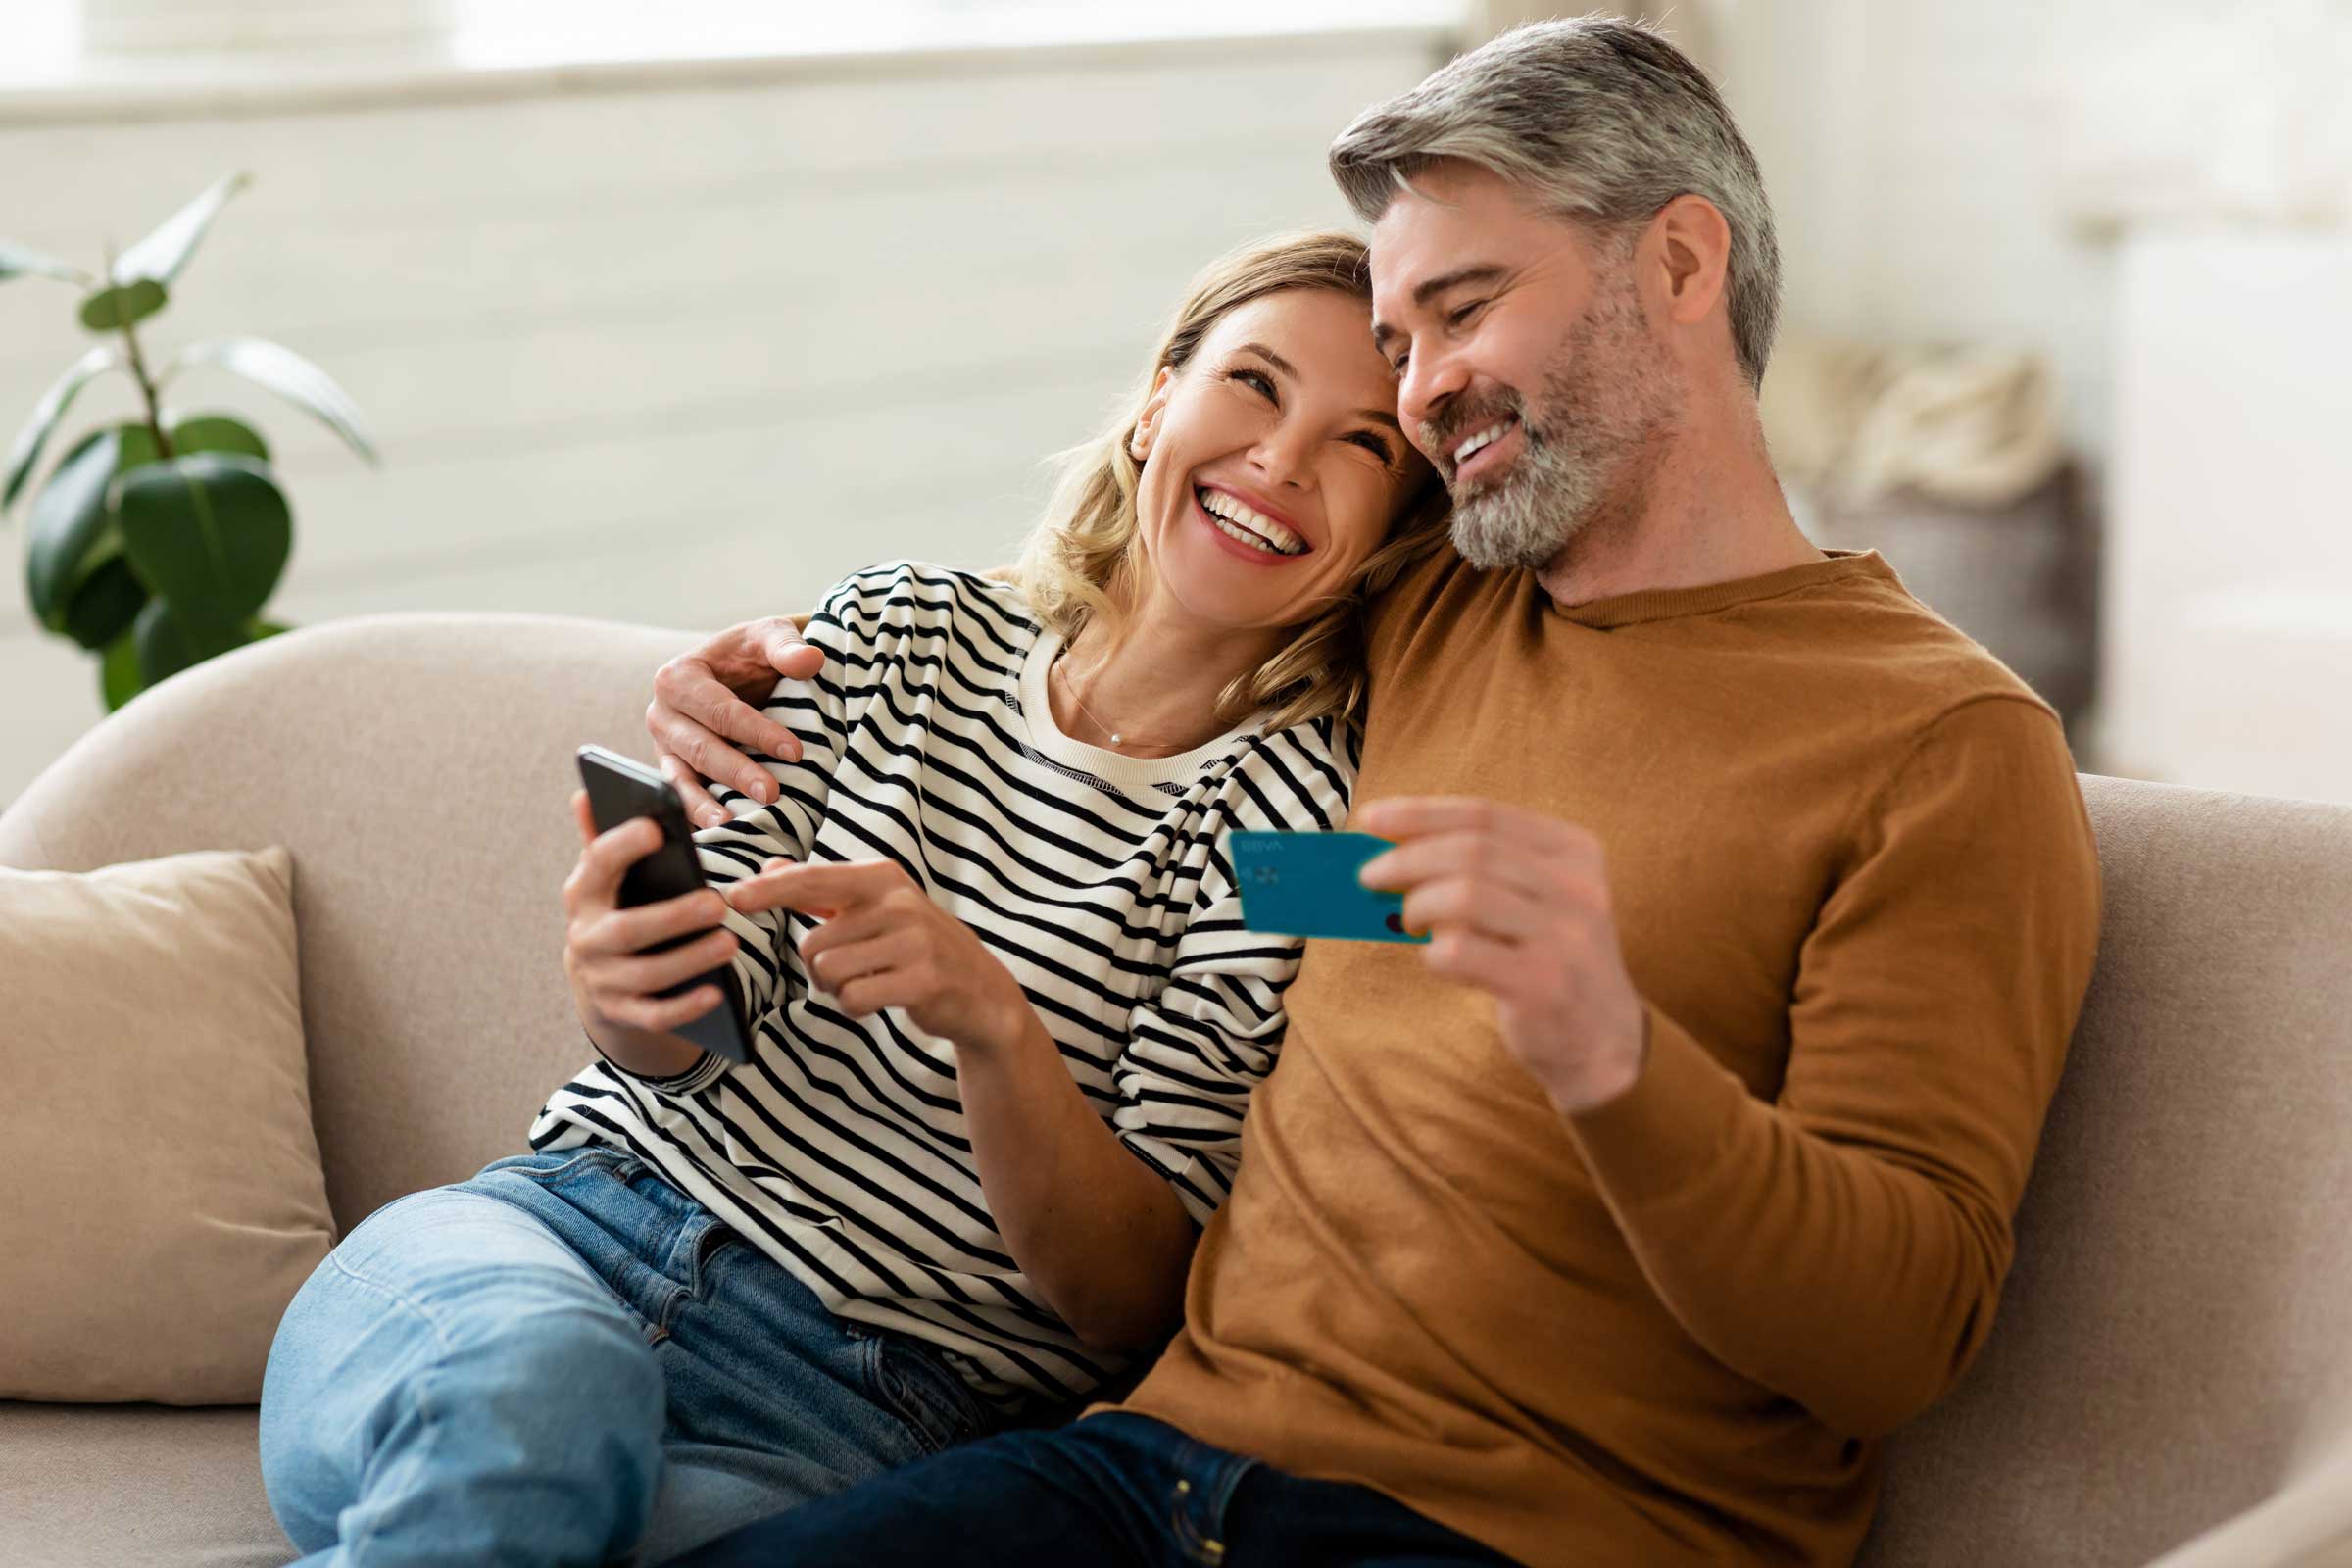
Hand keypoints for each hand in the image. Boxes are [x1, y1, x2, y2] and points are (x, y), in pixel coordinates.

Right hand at [561, 790, 738, 1033]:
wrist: (600, 978)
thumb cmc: (619, 907)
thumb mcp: (608, 878)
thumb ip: (603, 839)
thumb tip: (586, 792)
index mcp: (583, 894)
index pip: (598, 864)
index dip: (624, 846)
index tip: (657, 828)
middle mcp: (586, 938)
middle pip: (628, 929)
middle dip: (674, 917)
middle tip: (718, 903)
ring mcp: (602, 980)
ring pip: (647, 975)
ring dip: (690, 960)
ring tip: (730, 943)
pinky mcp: (621, 1013)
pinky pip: (655, 1015)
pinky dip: (685, 1007)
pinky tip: (718, 993)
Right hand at [647, 617, 824, 829]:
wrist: (740, 669)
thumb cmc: (753, 654)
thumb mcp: (770, 636)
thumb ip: (787, 647)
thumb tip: (810, 661)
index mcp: (678, 677)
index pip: (720, 709)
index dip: (756, 730)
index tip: (794, 750)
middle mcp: (661, 714)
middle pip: (699, 747)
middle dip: (736, 771)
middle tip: (772, 793)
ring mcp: (664, 747)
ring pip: (681, 778)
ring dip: (705, 804)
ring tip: (730, 825)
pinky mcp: (673, 772)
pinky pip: (681, 796)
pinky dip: (696, 815)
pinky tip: (718, 834)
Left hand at [728, 858, 1031, 1053]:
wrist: (980, 989)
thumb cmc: (917, 945)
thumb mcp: (875, 908)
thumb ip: (820, 889)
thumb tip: (769, 866)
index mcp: (882, 877)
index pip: (812, 880)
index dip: (769, 890)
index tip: (733, 898)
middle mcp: (897, 902)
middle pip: (813, 943)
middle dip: (820, 968)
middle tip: (852, 970)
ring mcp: (913, 940)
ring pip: (830, 973)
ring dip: (838, 990)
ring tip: (870, 983)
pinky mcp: (921, 979)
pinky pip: (854, 999)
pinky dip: (856, 1007)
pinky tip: (882, 1000)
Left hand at [1356, 796, 1648, 1115]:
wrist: (1604, 1039)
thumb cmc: (1547, 958)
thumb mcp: (1534, 901)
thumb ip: (1481, 871)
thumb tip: (1391, 849)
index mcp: (1574, 851)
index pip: (1485, 815)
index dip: (1421, 814)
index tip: (1371, 819)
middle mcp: (1576, 887)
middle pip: (1471, 850)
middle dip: (1407, 859)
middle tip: (1370, 877)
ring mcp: (1564, 936)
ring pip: (1466, 895)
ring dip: (1418, 905)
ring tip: (1407, 922)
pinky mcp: (1544, 984)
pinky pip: (1462, 953)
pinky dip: (1433, 953)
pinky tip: (1437, 961)